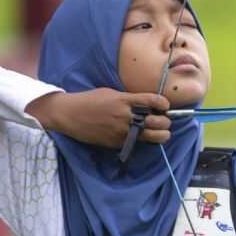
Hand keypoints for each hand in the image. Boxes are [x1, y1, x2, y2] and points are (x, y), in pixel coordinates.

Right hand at [26, 88, 171, 148]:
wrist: (69, 114)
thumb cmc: (89, 100)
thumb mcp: (111, 93)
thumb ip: (129, 99)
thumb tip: (146, 103)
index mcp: (125, 100)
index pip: (154, 100)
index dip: (164, 104)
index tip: (165, 106)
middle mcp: (125, 116)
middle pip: (159, 122)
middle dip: (166, 122)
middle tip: (164, 121)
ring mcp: (122, 131)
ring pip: (153, 137)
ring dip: (161, 135)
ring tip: (160, 132)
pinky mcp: (117, 143)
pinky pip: (137, 143)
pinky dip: (143, 140)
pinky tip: (141, 136)